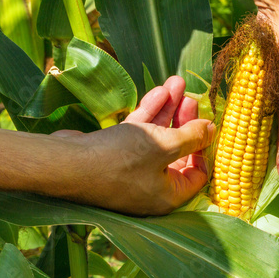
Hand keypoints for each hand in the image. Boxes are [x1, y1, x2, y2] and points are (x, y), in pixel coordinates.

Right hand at [53, 76, 214, 214]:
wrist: (66, 163)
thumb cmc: (121, 159)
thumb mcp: (165, 145)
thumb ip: (192, 137)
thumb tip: (213, 130)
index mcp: (168, 195)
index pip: (197, 174)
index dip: (204, 148)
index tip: (205, 125)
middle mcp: (151, 186)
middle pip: (177, 150)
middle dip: (184, 120)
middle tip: (191, 97)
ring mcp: (131, 171)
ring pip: (156, 138)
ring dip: (167, 110)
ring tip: (177, 83)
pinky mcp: (114, 155)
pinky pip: (137, 135)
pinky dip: (148, 115)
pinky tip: (158, 91)